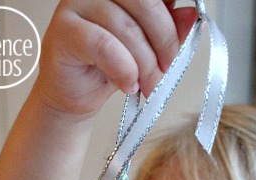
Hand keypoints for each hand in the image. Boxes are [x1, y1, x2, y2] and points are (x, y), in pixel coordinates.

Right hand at [35, 0, 196, 115]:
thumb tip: (192, 15)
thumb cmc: (108, 67)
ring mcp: (77, 4)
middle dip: (164, 43)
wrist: (75, 94)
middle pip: (146, 4)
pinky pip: (105, 47)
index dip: (171, 21)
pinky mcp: (64, 30)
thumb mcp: (147, 48)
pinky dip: (123, 70)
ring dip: (145, 65)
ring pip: (128, 30)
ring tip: (147, 85)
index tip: (179, 47)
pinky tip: (127, 85)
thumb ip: (168, 30)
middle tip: (166, 71)